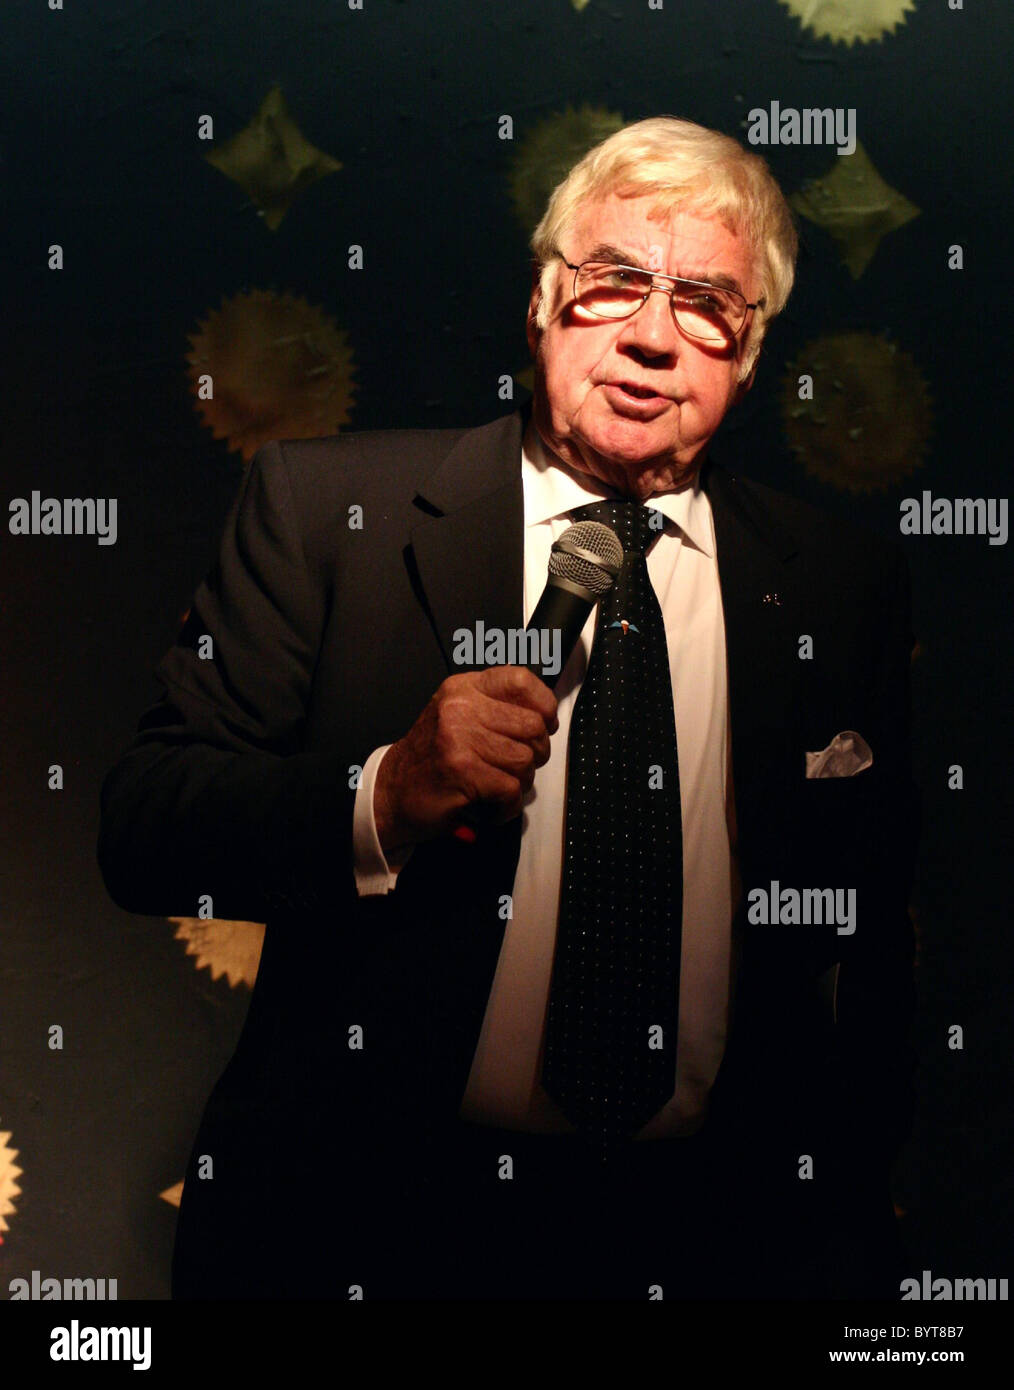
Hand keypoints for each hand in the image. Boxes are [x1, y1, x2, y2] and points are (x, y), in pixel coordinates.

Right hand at [373, 666, 558, 853]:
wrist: (392, 792)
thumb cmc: (433, 758)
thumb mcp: (459, 716)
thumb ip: (496, 707)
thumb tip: (547, 714)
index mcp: (463, 689)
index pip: (521, 680)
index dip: (544, 705)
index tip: (544, 725)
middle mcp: (459, 707)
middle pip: (532, 725)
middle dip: (535, 753)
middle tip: (515, 766)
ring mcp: (458, 738)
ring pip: (525, 760)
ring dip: (519, 782)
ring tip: (497, 786)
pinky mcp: (461, 771)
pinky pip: (511, 789)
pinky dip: (507, 806)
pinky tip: (491, 805)